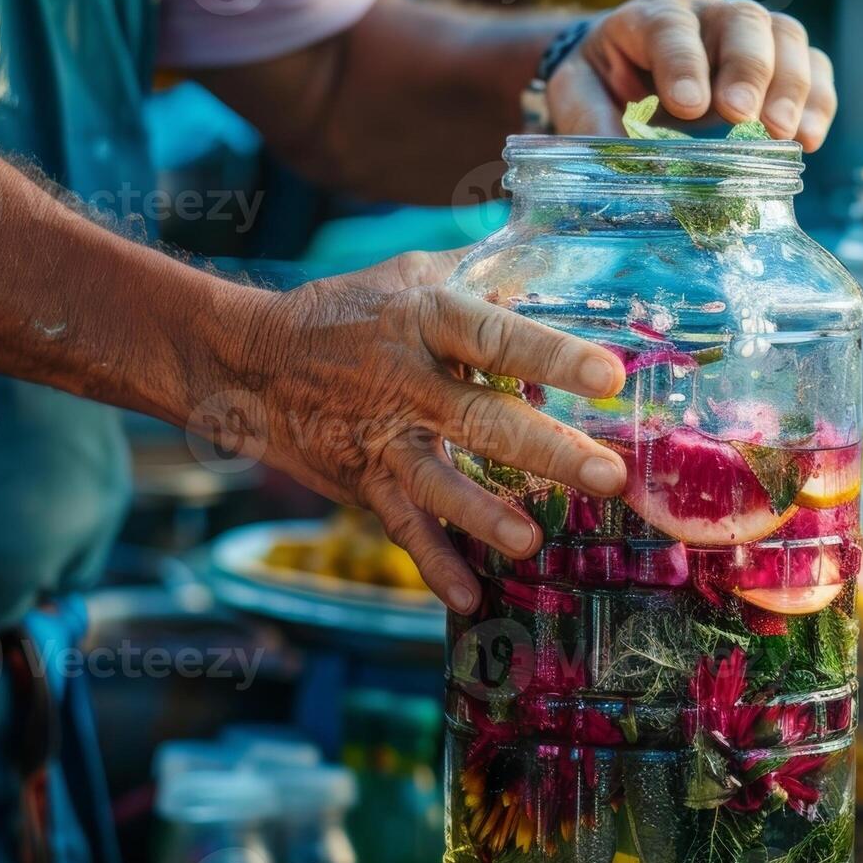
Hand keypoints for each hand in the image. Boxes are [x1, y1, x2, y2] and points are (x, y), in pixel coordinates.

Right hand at [209, 251, 627, 612]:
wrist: (253, 359)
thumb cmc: (354, 310)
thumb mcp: (414, 274)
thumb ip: (486, 276)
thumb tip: (558, 266)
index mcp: (427, 318)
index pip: (496, 334)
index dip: (552, 354)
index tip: (610, 375)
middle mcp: (405, 380)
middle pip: (482, 418)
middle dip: (547, 450)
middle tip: (608, 476)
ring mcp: (382, 436)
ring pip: (437, 481)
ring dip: (484, 516)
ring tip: (531, 542)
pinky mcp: (364, 480)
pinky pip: (403, 526)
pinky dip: (432, 563)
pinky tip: (468, 596)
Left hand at [549, 0, 837, 150]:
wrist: (626, 75)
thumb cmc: (604, 84)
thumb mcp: (579, 97)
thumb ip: (590, 122)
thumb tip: (618, 163)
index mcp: (653, 17)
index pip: (672, 27)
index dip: (683, 63)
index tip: (688, 107)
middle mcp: (708, 16)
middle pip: (743, 22)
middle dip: (747, 70)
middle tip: (743, 117)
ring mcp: (750, 36)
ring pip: (786, 37)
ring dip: (790, 87)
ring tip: (782, 135)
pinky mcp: (780, 63)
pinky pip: (813, 68)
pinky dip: (818, 102)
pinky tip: (809, 140)